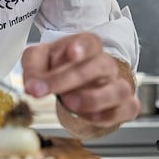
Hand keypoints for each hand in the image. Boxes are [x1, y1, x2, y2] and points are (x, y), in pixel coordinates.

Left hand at [21, 33, 138, 137]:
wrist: (73, 91)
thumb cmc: (59, 69)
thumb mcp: (39, 61)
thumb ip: (33, 68)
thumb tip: (32, 85)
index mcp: (86, 46)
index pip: (88, 42)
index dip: (81, 47)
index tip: (71, 54)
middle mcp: (104, 64)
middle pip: (100, 65)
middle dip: (72, 79)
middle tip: (46, 89)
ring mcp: (117, 84)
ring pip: (119, 89)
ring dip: (94, 99)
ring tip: (69, 103)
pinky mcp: (124, 105)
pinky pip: (126, 109)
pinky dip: (109, 115)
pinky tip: (89, 116)